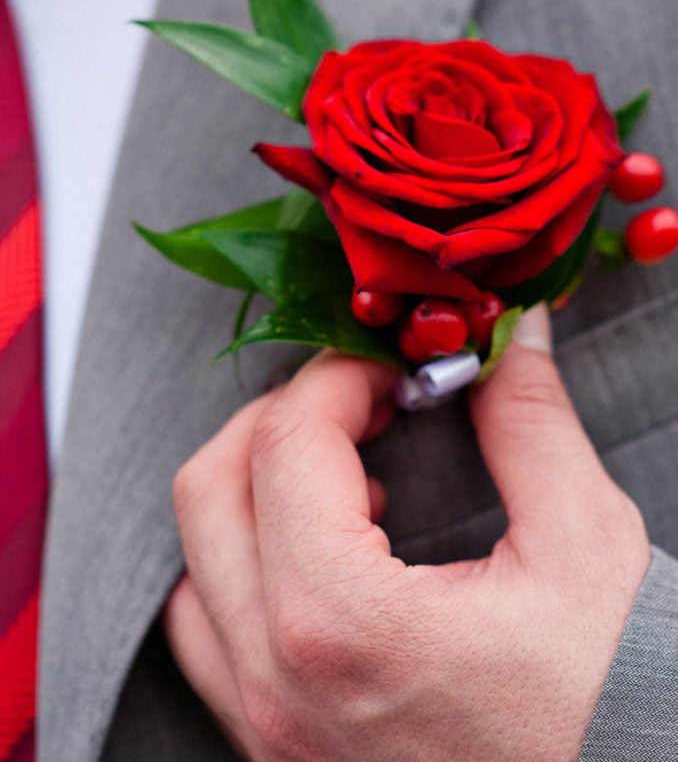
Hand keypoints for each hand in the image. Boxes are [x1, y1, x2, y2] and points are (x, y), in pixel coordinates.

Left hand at [165, 305, 649, 761]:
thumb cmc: (614, 705)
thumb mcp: (584, 543)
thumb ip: (529, 421)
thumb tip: (505, 337)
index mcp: (345, 622)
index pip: (286, 443)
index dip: (337, 376)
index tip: (389, 366)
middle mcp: (281, 682)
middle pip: (210, 490)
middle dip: (281, 419)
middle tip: (358, 402)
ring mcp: (270, 727)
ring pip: (195, 565)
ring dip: (253, 492)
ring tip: (342, 479)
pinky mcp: (280, 752)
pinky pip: (212, 637)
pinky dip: (244, 567)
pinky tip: (323, 555)